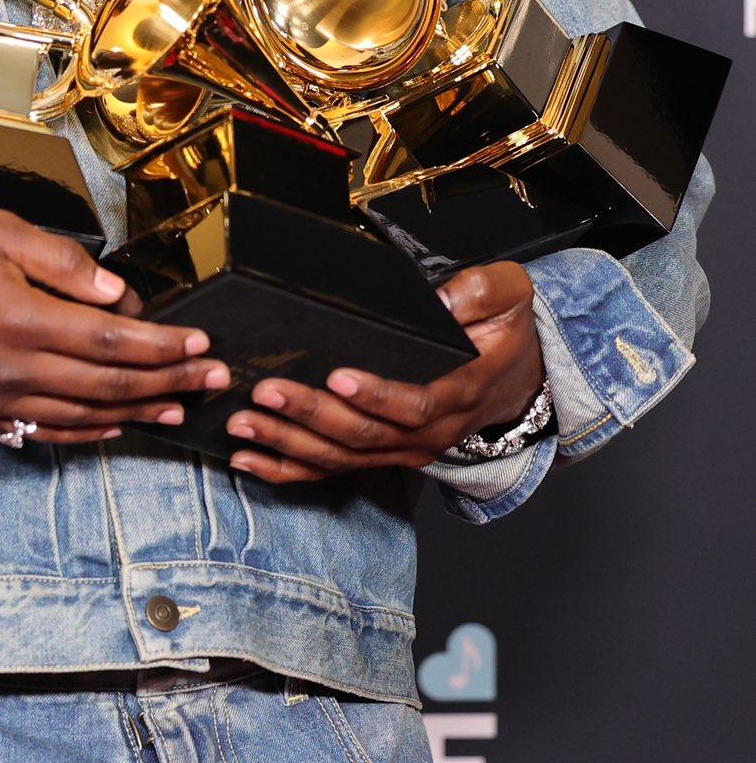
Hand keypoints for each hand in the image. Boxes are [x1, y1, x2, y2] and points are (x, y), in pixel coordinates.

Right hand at [0, 208, 230, 444]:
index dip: (164, 348)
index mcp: (20, 319)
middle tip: (214, 378)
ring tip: (180, 406)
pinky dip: (87, 432)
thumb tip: (118, 296)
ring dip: (138, 413)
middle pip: (108, 387)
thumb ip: (63, 263)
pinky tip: (116, 426)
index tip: (201, 344)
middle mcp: (11, 369)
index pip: (112, 343)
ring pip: (83, 416)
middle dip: (169, 383)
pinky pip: (44, 431)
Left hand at [225, 260, 546, 486]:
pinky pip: (334, 471)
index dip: (377, 396)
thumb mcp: (509, 295)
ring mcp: (405, 449)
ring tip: (244, 424)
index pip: (415, 403)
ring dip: (290, 444)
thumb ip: (481, 291)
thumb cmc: (505, 332)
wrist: (519, 377)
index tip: (337, 377)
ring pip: (342, 458)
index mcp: (460, 391)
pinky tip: (249, 461)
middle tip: (266, 392)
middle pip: (365, 435)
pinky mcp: (385, 455)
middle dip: (312, 415)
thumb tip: (441, 298)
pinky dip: (290, 470)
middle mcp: (430, 431)